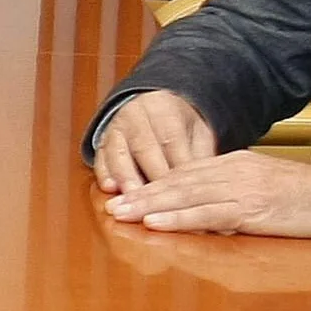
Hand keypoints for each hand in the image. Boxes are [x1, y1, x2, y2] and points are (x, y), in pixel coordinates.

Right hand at [88, 89, 217, 195]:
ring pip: (119, 152)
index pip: (171, 139)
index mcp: (163, 108)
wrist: (149, 108)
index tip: (186, 190)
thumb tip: (210, 183)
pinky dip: (104, 173)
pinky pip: (100, 158)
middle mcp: (136, 115)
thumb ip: (202, 154)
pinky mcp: (102, 141)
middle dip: (151, 176)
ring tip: (133, 199)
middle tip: (160, 203)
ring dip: (125, 177)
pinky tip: (110, 188)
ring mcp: (116, 128)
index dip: (177, 166)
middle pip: (144, 147)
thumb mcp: (196, 132)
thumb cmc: (178, 126)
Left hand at [105, 150, 310, 239]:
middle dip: (142, 193)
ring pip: (184, 196)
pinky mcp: (250, 209)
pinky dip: (177, 218)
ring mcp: (239, 189)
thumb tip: (208, 207)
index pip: (184, 173)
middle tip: (112, 203)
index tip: (128, 192)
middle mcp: (231, 171)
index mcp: (233, 163)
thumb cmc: (303, 196)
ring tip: (121, 213)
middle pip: (177, 181)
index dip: (154, 183)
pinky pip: (206, 214)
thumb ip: (233, 190)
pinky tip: (156, 223)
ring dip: (149, 206)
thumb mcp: (262, 185)